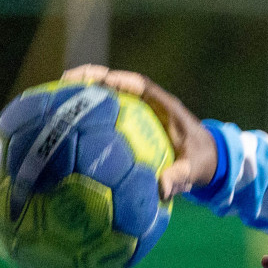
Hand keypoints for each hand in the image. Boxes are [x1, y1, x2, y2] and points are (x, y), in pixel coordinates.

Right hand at [61, 65, 217, 199]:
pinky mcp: (132, 125)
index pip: (140, 86)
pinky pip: (109, 115)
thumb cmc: (203, 160)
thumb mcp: (195, 168)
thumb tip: (163, 188)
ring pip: (110, 96)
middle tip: (65, 80)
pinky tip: (68, 123)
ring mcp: (139, 113)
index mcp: (165, 107)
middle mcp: (150, 105)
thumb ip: (181, 175)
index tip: (98, 81)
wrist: (209, 163)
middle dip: (93, 78)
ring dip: (87, 93)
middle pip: (118, 84)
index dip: (119, 80)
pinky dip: (90, 114)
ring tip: (58, 95)